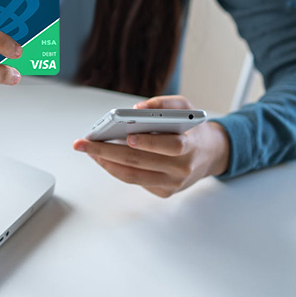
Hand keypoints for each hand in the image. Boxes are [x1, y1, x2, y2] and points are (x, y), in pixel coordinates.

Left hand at [73, 95, 229, 197]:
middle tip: (84, 144)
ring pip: (133, 176)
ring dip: (106, 163)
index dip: (150, 143)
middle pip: (140, 162)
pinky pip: (135, 181)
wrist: (212, 154)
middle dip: (107, 152)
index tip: (128, 137)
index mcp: (190, 146)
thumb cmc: (193, 129)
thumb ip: (164, 104)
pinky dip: (116, 169)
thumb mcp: (186, 108)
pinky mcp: (164, 192)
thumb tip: (137, 109)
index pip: (171, 146)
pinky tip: (103, 157)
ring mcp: (172, 184)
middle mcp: (181, 169)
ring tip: (88, 151)